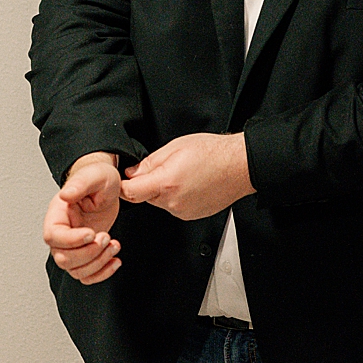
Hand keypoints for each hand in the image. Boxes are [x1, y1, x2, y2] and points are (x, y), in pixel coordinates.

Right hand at [43, 154, 121, 283]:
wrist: (109, 189)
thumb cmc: (99, 180)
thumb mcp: (94, 176)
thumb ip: (79, 184)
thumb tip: (65, 194)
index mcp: (56, 216)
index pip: (53, 237)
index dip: (72, 240)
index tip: (92, 232)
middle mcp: (61, 234)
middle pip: (63, 259)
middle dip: (89, 253)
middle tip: (107, 236)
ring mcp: (72, 248)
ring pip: (76, 271)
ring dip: (99, 263)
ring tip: (115, 245)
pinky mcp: (85, 256)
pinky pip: (87, 276)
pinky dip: (103, 273)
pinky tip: (116, 260)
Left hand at [119, 132, 252, 219]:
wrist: (239, 166)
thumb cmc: (213, 153)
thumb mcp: (174, 147)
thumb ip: (149, 162)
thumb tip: (132, 173)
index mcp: (166, 183)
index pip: (130, 192)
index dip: (123, 184)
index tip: (124, 179)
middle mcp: (173, 202)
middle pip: (145, 197)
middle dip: (147, 184)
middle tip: (164, 168)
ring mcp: (183, 211)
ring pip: (160, 202)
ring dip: (163, 190)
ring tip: (181, 175)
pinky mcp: (191, 215)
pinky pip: (174, 207)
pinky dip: (176, 197)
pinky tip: (190, 184)